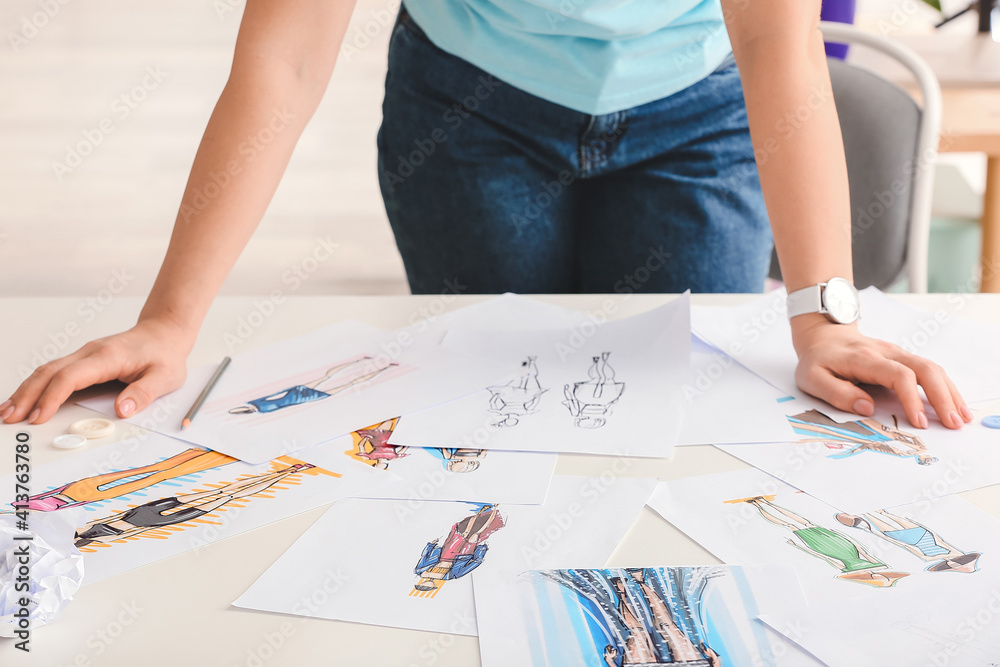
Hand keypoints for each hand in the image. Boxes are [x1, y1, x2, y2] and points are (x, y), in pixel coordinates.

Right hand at [1, 318, 193, 424]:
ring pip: (47, 370)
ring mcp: (85, 355)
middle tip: (9, 418)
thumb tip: (122, 410)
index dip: (51, 398)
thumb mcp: (165, 377)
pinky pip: (54, 371)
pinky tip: (25, 398)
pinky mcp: (84, 360)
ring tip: (7, 412)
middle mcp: (91, 353)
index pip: (71, 377)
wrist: (164, 332)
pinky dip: (36, 385)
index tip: (38, 417)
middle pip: (49, 372)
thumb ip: (144, 393)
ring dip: (26, 390)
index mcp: (108, 357)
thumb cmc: (165, 355)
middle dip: (27, 395)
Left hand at [791, 314, 972, 429]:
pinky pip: (929, 370)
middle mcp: (886, 352)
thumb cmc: (817, 360)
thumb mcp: (812, 378)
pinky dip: (944, 387)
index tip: (919, 422)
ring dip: (949, 392)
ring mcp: (896, 353)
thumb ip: (837, 393)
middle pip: (924, 368)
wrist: (823, 335)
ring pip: (931, 367)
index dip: (911, 398)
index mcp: (864, 358)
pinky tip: (954, 404)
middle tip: (953, 422)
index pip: (897, 375)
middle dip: (942, 395)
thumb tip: (865, 408)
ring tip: (961, 417)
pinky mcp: (902, 359)